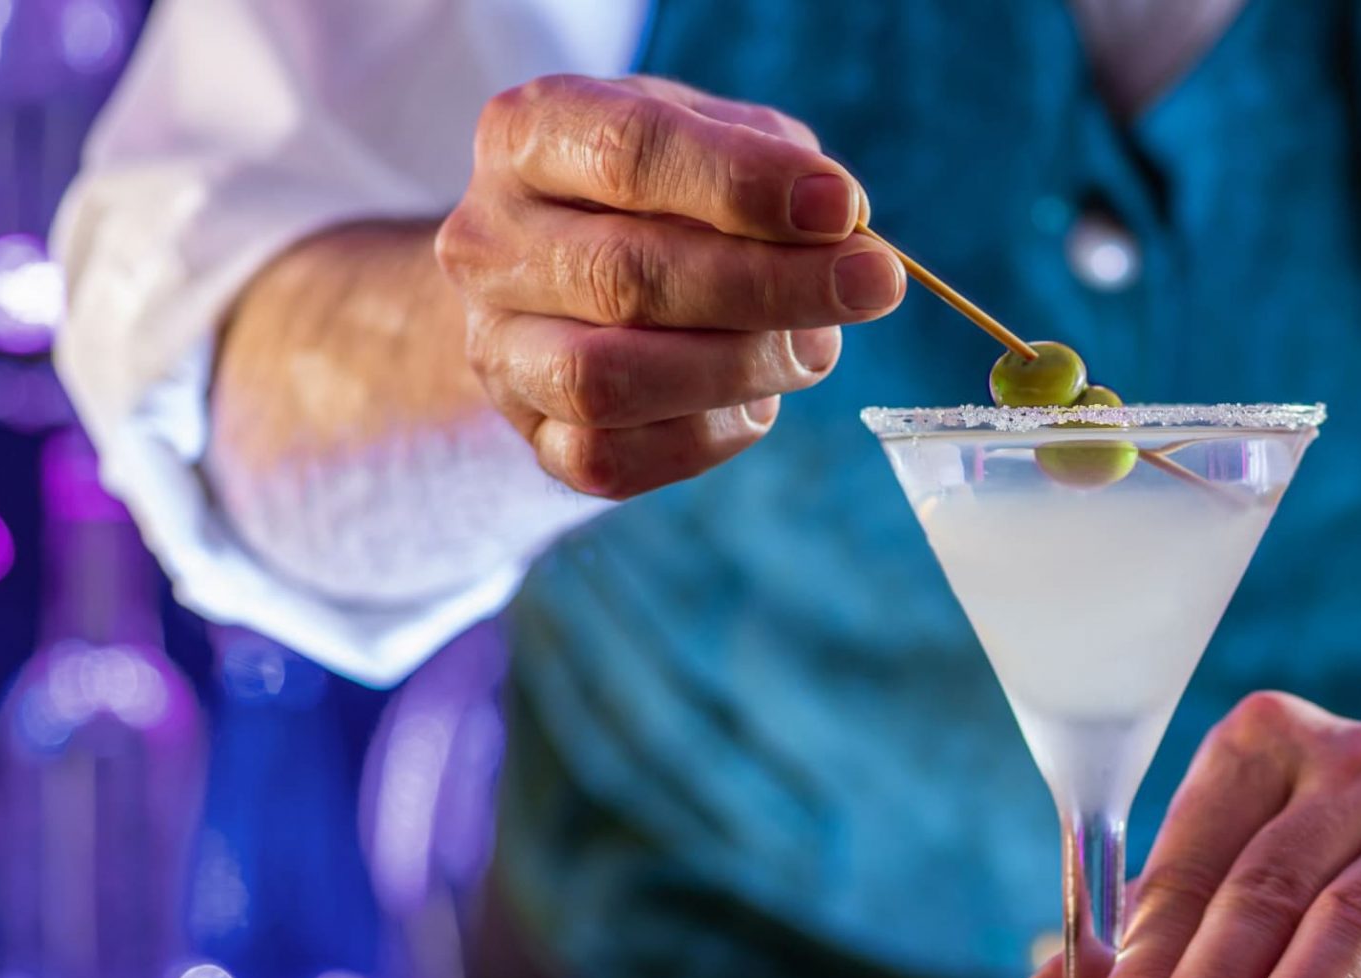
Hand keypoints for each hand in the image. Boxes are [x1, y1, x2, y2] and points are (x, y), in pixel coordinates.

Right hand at [435, 75, 904, 498]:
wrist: (562, 275)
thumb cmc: (659, 193)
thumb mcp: (712, 135)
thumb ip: (773, 163)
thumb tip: (840, 229)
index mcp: (529, 135)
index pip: (628, 153)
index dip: (743, 186)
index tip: (841, 210)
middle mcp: (488, 240)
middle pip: (623, 277)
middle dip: (769, 286)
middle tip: (871, 285)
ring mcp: (495, 346)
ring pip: (606, 381)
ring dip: (737, 369)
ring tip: (809, 347)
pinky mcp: (529, 435)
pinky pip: (611, 458)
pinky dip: (706, 434)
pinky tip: (752, 400)